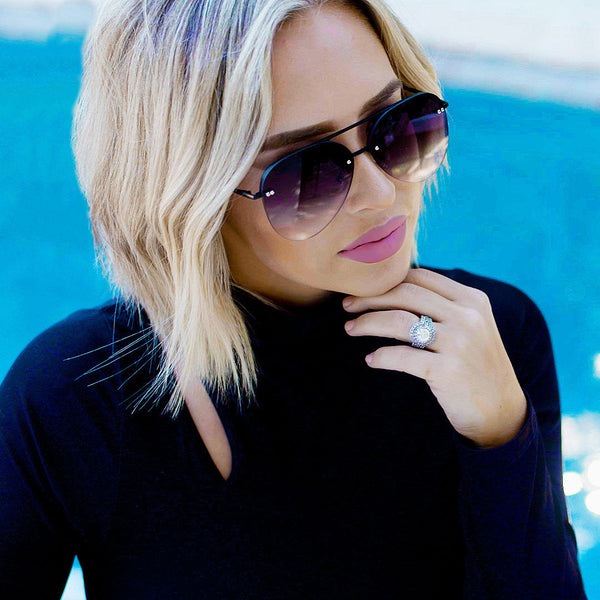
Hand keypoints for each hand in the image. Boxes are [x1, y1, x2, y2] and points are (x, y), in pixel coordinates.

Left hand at [342, 268, 527, 448]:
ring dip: (368, 323)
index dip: (386, 281)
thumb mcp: (469, 327)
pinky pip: (402, 356)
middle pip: (405, 294)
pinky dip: (381, 356)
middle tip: (347, 306)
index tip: (362, 290)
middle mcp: (467, 316)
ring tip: (350, 328)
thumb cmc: (475, 366)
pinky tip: (371, 360)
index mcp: (471, 299)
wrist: (501, 411)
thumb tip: (393, 289)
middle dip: (369, 297)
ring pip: (399, 321)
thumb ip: (442, 306)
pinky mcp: (449, 370)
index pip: (419, 278)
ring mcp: (459, 343)